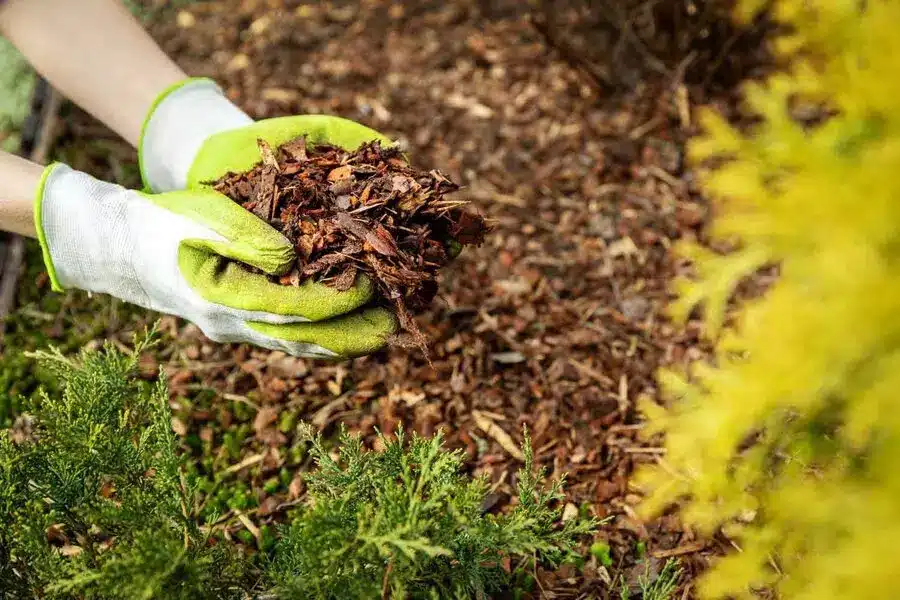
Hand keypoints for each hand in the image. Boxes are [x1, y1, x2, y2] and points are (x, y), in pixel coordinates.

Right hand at [35, 164, 394, 357]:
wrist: (126, 248)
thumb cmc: (166, 223)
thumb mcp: (202, 217)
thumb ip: (245, 238)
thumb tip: (291, 260)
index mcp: (223, 297)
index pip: (294, 308)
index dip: (337, 299)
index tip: (371, 284)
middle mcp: (232, 324)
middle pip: (302, 339)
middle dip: (350, 335)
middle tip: (394, 330)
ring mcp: (235, 330)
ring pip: (297, 344)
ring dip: (340, 341)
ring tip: (382, 333)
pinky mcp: (240, 326)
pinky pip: (287, 338)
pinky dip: (320, 336)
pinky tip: (347, 329)